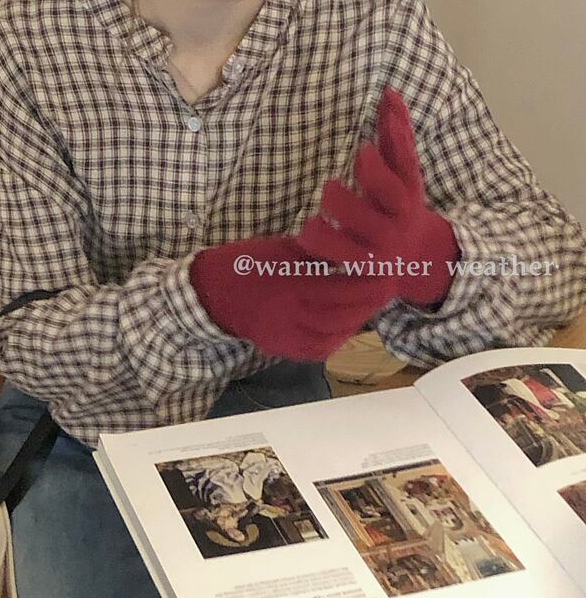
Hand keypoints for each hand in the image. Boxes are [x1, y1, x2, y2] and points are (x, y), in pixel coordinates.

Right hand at [189, 232, 392, 361]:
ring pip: (334, 332)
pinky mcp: (281, 348)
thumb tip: (354, 248)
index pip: (343, 285)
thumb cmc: (247, 263)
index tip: (386, 270)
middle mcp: (291, 312)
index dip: (369, 280)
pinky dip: (336, 339)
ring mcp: (286, 334)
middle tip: (386, 288)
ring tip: (369, 305)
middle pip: (344, 312)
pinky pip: (317, 349)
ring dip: (356, 319)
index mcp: (293, 282)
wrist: (213, 293)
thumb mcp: (283, 248)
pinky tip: (346, 326)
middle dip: (369, 301)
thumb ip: (317, 253)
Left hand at [297, 88, 459, 306]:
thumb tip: (388, 92)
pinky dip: (320, 274)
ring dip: (327, 240)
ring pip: (351, 255)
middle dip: (347, 203)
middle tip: (328, 187)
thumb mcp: (404, 174)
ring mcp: (376, 259)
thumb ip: (396, 137)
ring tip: (306, 226)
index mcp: (405, 202)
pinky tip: (299, 253)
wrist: (416, 258)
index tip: (359, 150)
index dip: (379, 168)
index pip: (397, 183)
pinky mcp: (361, 284)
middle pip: (373, 218)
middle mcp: (392, 230)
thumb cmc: (400, 205)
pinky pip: (339, 284)